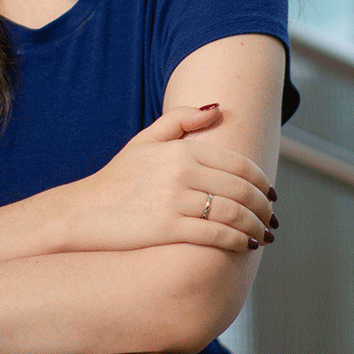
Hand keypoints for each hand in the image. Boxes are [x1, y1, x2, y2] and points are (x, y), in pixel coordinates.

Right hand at [53, 105, 275, 252]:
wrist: (81, 211)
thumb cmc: (117, 177)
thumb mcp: (145, 140)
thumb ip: (181, 119)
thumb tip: (218, 108)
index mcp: (182, 149)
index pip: (238, 164)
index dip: (261, 180)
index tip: (271, 193)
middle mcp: (182, 171)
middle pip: (241, 189)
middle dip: (264, 206)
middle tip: (272, 217)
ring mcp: (175, 200)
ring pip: (233, 212)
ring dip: (256, 225)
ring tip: (264, 234)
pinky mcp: (168, 228)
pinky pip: (215, 234)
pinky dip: (238, 240)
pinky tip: (247, 245)